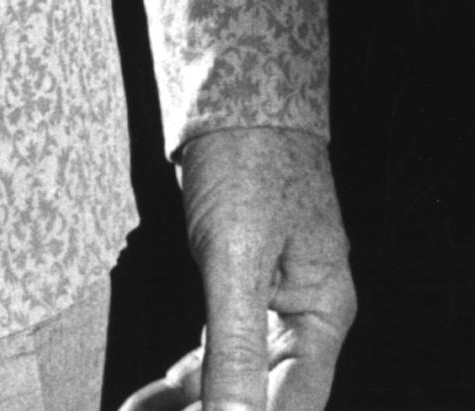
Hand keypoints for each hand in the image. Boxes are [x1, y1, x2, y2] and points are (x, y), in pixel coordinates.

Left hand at [115, 125, 352, 410]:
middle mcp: (305, 318)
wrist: (234, 94)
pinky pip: (215, 352)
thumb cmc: (251, 159)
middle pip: (266, 398)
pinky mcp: (240, 294)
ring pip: (235, 380)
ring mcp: (272, 307)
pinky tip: (150, 399)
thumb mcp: (238, 258)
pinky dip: (183, 379)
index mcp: (324, 312)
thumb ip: (235, 346)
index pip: (296, 404)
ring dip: (192, 404)